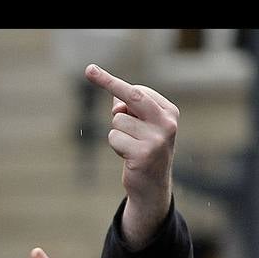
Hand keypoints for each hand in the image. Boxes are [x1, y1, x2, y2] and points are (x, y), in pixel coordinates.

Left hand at [85, 63, 178, 247]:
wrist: (152, 187)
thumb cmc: (144, 151)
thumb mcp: (141, 127)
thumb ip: (130, 110)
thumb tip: (114, 96)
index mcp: (169, 112)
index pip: (138, 91)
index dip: (113, 83)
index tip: (92, 71)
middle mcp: (167, 123)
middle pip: (132, 96)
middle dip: (109, 82)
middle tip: (89, 70)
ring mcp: (156, 139)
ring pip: (117, 121)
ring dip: (117, 134)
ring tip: (129, 147)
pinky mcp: (143, 154)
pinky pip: (114, 138)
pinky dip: (115, 147)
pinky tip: (127, 157)